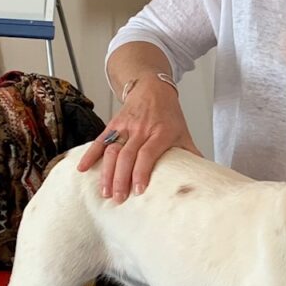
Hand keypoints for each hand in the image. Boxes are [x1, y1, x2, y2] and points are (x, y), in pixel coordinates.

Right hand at [77, 75, 200, 200]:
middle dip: (121, 178)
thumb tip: (203, 177)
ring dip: (107, 172)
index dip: (141, 172)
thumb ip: (191, 154)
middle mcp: (141, 130)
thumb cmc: (169, 115)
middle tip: (118, 198)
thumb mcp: (183, 132)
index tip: (137, 190)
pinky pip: (100, 140)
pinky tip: (82, 168)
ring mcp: (125, 126)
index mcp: (160, 133)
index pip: (147, 154)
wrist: (153, 87)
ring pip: (112, 150)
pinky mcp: (113, 124)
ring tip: (105, 191)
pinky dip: (90, 154)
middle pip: (127, 156)